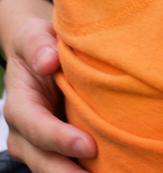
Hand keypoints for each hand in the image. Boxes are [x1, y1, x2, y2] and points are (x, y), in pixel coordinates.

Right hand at [4, 18, 94, 171]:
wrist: (45, 53)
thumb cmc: (42, 42)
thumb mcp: (36, 35)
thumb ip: (39, 45)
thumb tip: (47, 61)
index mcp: (20, 103)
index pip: (36, 126)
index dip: (60, 139)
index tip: (89, 146)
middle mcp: (25, 130)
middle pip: (41, 158)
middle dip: (66, 171)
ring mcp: (40, 142)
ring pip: (52, 167)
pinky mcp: (59, 146)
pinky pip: (68, 163)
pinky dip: (85, 170)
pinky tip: (111, 170)